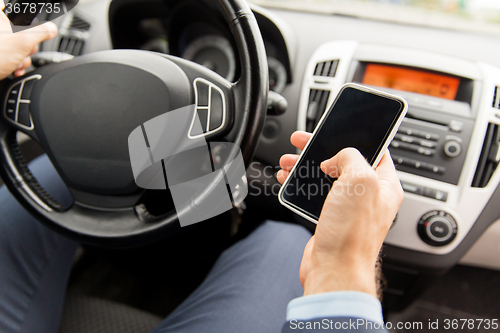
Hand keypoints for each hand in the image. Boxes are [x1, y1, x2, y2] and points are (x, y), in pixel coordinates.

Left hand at [0, 1, 57, 78]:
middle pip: (23, 30)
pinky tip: (13, 68)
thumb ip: (41, 32)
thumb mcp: (23, 41)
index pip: (18, 9)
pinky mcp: (0, 54)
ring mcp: (0, 42)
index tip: (31, 27)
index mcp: (1, 16)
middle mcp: (0, 28)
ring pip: (20, 45)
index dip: (28, 18)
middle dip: (27, 45)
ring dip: (23, 58)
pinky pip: (14, 55)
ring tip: (15, 62)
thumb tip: (52, 28)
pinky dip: (17, 63)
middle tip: (23, 50)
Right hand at [277, 131, 403, 297]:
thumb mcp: (359, 180)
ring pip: (326, 176)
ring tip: (289, 160)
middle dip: (321, 148)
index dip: (356, 136)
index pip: (375, 150)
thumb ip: (350, 157)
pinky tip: (288, 179)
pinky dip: (301, 183)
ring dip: (306, 165)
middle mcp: (368, 195)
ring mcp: (348, 207)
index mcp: (385, 184)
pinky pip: (315, 193)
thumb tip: (337, 157)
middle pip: (344, 161)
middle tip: (303, 140)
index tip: (337, 128)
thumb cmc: (352, 233)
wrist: (334, 270)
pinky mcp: (330, 217)